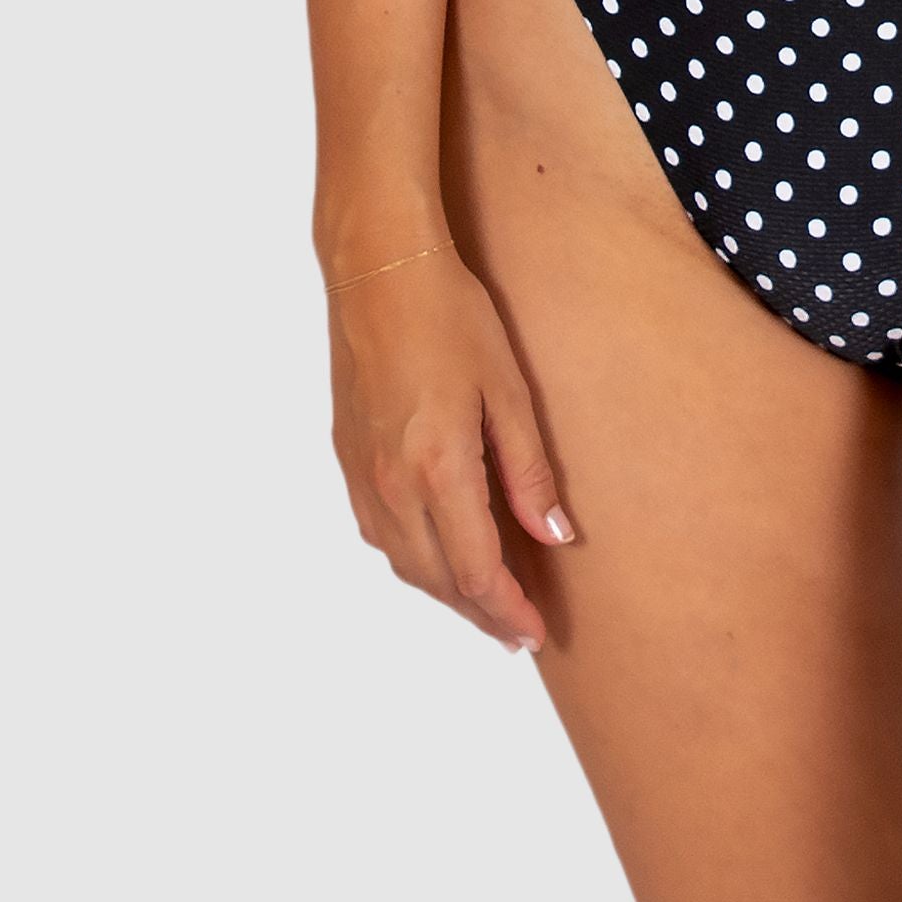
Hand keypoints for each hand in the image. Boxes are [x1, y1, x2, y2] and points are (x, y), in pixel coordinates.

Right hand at [323, 235, 573, 652]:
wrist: (378, 269)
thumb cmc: (451, 318)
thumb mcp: (508, 392)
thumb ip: (529, 472)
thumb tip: (555, 536)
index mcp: (437, 471)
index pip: (477, 572)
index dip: (507, 610)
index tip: (535, 632)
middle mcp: (391, 484)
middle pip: (437, 578)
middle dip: (479, 612)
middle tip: (515, 632)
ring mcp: (361, 473)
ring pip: (402, 561)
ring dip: (444, 591)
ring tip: (482, 603)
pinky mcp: (347, 457)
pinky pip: (378, 532)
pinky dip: (411, 558)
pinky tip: (436, 554)